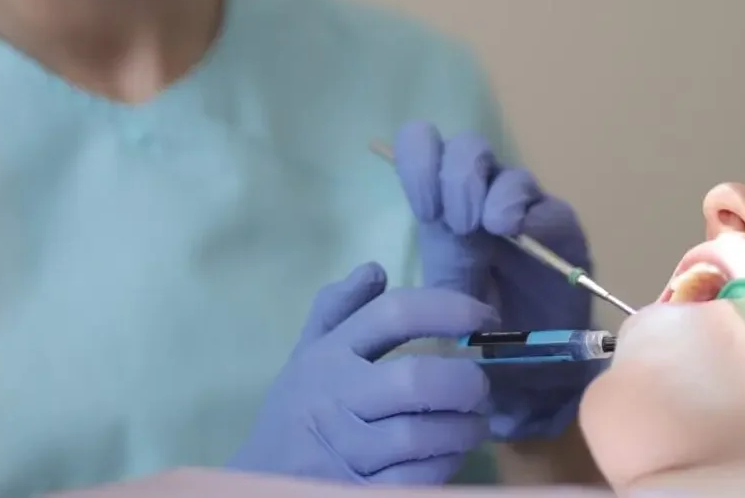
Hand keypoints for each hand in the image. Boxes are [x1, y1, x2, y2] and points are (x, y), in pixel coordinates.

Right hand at [229, 262, 498, 485]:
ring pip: (422, 435)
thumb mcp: (305, 356)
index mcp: (328, 355)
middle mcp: (335, 398)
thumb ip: (336, 310)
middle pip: (415, 380)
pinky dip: (445, 464)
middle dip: (464, 382)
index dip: (449, 308)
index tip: (485, 317)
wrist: (260, 483)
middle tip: (480, 387)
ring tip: (474, 423)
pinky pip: (417, 478)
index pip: (394, 314)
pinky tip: (449, 454)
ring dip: (463, 429)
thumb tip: (374, 269)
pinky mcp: (359, 490)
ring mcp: (346, 450)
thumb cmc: (295, 414)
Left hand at [390, 121, 598, 440]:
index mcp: (444, 208)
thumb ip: (416, 285)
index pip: (423, 149)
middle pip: (466, 148)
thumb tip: (376, 274)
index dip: (418, 164)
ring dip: (491, 192)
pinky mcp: (561, 234)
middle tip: (458, 222)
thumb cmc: (477, 334)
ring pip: (505, 171)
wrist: (536, 371)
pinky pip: (548, 207)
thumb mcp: (437, 308)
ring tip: (490, 228)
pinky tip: (515, 230)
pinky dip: (528, 211)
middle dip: (456, 176)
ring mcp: (524, 214)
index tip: (425, 210)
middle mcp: (484, 199)